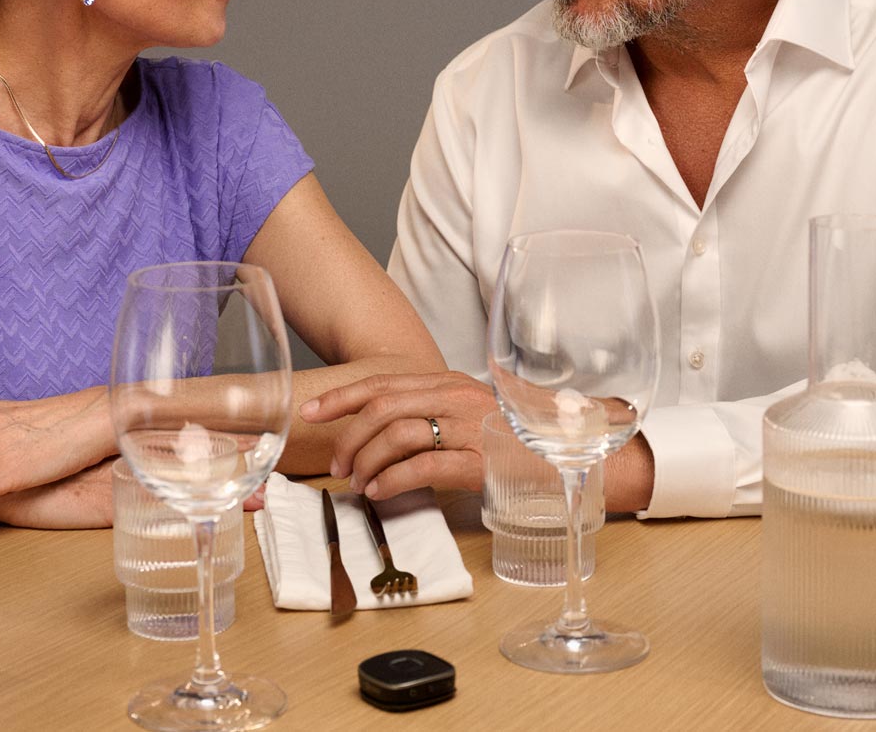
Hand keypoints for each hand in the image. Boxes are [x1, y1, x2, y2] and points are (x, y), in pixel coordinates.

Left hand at [299, 371, 500, 500]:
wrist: (565, 458)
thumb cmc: (511, 442)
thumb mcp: (467, 416)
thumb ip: (427, 415)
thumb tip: (373, 432)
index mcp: (449, 383)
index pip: (384, 382)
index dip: (341, 397)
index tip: (310, 411)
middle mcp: (458, 398)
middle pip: (384, 407)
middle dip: (348, 435)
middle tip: (336, 462)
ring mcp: (471, 429)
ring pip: (399, 435)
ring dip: (367, 460)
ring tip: (357, 481)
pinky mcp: (480, 462)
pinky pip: (424, 466)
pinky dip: (393, 479)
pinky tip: (380, 491)